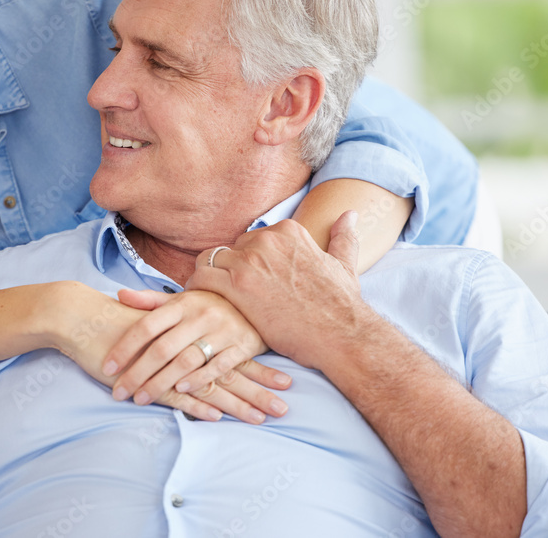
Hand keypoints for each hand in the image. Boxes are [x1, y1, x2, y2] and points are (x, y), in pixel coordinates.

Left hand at [101, 289, 290, 423]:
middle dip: (138, 373)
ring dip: (161, 382)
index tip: (108, 368)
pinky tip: (181, 390)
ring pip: (186, 360)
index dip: (125, 347)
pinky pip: (217, 365)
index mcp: (181, 303)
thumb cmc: (208, 304)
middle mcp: (199, 315)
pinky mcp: (241, 345)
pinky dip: (198, 379)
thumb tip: (119, 295)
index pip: (146, 326)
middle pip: (162, 348)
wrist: (256, 300)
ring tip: (141, 398)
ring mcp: (221, 330)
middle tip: (119, 393)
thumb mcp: (180, 299)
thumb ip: (150, 301)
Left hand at [186, 211, 366, 370]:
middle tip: (229, 294)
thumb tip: (350, 214)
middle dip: (228, 271)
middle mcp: (266, 239)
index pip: (251, 239)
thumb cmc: (341, 305)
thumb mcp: (344, 265)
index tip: (248, 280)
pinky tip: (202, 302)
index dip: (247, 262)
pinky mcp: (237, 285)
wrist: (340, 335)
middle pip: (230, 250)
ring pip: (211, 260)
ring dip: (209, 278)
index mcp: (288, 231)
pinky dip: (197, 288)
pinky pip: (202, 277)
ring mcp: (250, 260)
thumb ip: (343, 237)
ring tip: (210, 297)